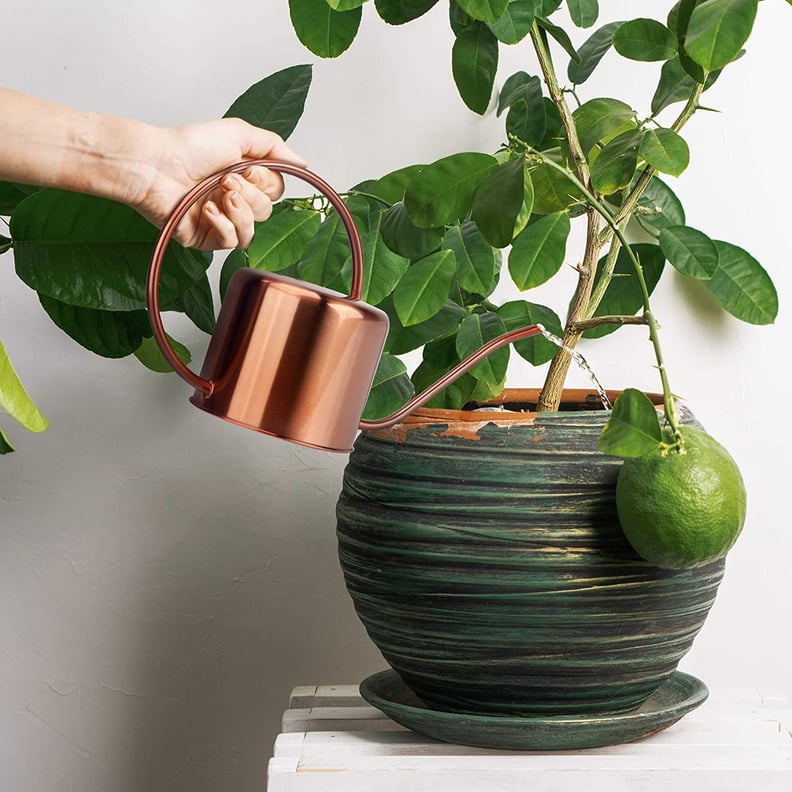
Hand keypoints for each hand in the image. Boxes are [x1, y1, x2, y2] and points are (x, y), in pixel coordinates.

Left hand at [129, 118, 306, 249]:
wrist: (155, 165)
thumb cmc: (188, 146)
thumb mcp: (239, 134)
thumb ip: (274, 147)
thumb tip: (303, 163)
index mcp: (244, 176)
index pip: (276, 191)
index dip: (266, 182)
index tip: (246, 168)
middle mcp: (234, 199)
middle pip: (266, 212)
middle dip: (249, 195)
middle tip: (224, 180)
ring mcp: (221, 220)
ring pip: (252, 231)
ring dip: (238, 211)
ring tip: (217, 194)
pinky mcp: (206, 237)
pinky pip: (231, 243)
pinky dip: (222, 225)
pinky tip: (207, 210)